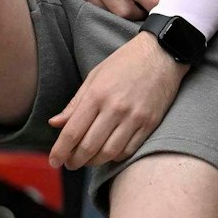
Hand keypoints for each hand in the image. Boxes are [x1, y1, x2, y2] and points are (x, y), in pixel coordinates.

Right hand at [27, 0, 163, 19]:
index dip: (152, 2)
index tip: (164, 6)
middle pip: (122, 9)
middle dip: (140, 14)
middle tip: (149, 9)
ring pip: (106, 12)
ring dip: (122, 13)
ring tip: (132, 6)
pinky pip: (90, 7)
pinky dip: (105, 9)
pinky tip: (112, 1)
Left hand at [48, 35, 185, 168]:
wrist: (163, 53)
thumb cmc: (126, 62)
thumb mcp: (95, 76)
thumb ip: (75, 103)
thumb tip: (55, 123)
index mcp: (97, 95)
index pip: (72, 132)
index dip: (59, 151)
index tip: (54, 161)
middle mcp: (115, 108)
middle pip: (89, 147)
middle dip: (75, 161)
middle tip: (70, 164)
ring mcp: (135, 116)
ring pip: (109, 152)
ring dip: (95, 162)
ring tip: (89, 160)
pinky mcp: (151, 122)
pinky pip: (130, 149)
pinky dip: (116, 156)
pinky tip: (110, 152)